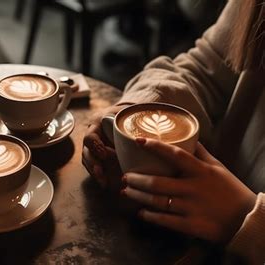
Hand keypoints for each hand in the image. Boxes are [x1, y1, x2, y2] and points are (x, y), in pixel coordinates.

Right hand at [82, 105, 126, 189]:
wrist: (122, 115)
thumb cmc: (126, 114)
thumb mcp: (128, 113)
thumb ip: (133, 122)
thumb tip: (145, 137)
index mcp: (97, 125)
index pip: (90, 137)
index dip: (95, 146)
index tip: (104, 153)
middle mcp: (92, 137)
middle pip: (86, 152)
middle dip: (93, 163)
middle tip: (101, 171)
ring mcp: (93, 147)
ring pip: (88, 161)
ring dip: (95, 172)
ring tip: (103, 182)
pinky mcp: (97, 156)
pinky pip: (93, 166)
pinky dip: (98, 175)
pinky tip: (105, 183)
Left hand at [122, 139, 255, 242]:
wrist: (247, 220)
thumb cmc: (231, 191)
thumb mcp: (218, 168)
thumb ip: (201, 154)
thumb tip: (189, 138)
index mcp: (201, 172)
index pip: (175, 155)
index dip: (155, 147)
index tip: (138, 140)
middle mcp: (194, 189)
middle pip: (157, 182)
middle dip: (136, 179)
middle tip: (125, 176)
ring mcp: (191, 208)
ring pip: (156, 201)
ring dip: (137, 196)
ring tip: (126, 191)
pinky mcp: (190, 226)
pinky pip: (164, 220)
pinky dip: (149, 216)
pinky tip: (140, 212)